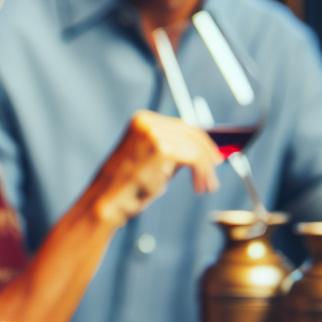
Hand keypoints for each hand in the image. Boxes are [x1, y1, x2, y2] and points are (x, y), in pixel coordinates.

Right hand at [85, 111, 223, 226]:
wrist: (107, 202)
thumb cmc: (126, 187)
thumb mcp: (150, 160)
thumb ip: (171, 150)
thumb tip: (198, 150)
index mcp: (141, 120)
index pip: (181, 126)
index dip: (201, 142)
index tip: (212, 157)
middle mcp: (147, 122)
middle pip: (191, 132)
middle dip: (207, 154)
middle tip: (214, 173)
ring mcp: (154, 133)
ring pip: (195, 146)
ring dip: (205, 168)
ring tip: (205, 185)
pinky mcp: (163, 148)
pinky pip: (194, 158)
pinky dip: (201, 173)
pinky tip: (199, 186)